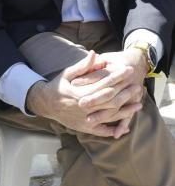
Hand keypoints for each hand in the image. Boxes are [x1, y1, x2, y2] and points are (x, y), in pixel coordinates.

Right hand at [26, 51, 141, 137]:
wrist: (45, 104)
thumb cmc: (57, 86)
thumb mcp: (67, 73)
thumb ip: (83, 66)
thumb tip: (95, 54)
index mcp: (80, 93)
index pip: (103, 84)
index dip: (117, 77)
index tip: (127, 70)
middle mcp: (84, 108)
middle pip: (109, 100)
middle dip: (125, 92)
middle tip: (138, 85)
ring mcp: (85, 119)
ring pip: (109, 116)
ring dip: (125, 111)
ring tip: (139, 104)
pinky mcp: (85, 128)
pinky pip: (101, 131)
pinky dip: (113, 130)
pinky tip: (125, 128)